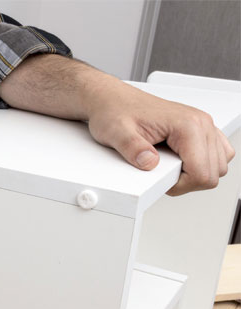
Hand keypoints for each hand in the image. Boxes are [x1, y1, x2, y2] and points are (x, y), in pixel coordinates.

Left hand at [85, 82, 234, 195]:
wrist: (113, 100)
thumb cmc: (116, 112)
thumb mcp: (117, 133)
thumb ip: (133, 149)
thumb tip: (150, 163)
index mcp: (187, 124)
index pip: (202, 173)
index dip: (180, 185)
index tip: (160, 180)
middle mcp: (201, 123)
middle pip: (213, 172)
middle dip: (188, 182)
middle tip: (162, 175)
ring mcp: (203, 125)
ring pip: (218, 165)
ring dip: (196, 174)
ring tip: (170, 169)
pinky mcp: (200, 129)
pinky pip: (217, 154)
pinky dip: (202, 164)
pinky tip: (180, 162)